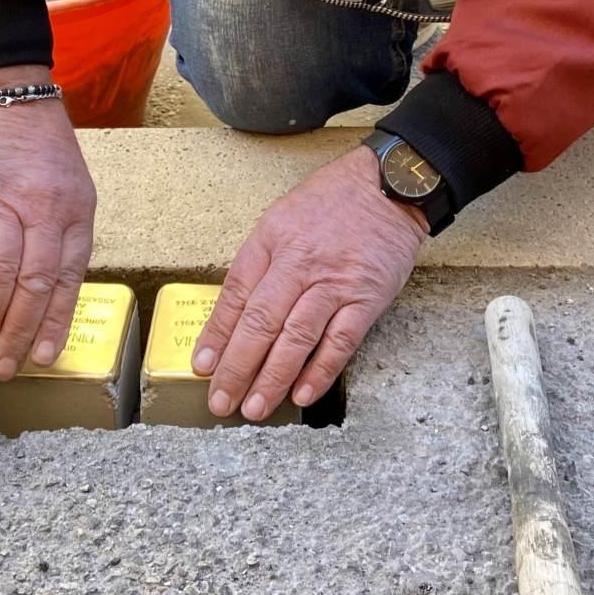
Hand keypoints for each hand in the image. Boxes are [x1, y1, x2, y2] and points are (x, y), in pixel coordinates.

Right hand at [0, 65, 96, 378]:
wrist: (4, 92)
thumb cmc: (38, 145)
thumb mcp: (70, 186)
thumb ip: (63, 234)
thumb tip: (49, 292)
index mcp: (77, 211)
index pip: (70, 278)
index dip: (57, 322)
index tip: (45, 357)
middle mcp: (46, 209)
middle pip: (36, 285)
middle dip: (22, 334)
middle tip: (7, 367)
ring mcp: (5, 201)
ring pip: (2, 273)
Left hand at [193, 144, 427, 420]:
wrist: (391, 186)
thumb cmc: (332, 202)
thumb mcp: (282, 217)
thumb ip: (260, 261)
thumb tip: (234, 311)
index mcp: (272, 240)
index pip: (236, 294)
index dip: (217, 334)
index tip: (202, 366)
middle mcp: (299, 263)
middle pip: (260, 322)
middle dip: (237, 367)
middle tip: (221, 401)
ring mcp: (335, 283)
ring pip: (296, 338)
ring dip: (272, 378)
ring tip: (254, 408)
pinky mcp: (366, 299)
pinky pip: (339, 342)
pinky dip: (320, 371)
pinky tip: (301, 394)